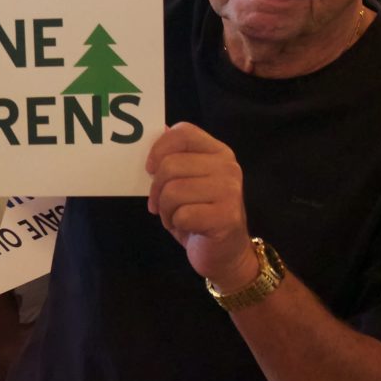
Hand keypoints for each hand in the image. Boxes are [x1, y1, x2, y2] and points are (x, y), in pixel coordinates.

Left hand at [145, 122, 256, 290]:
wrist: (224, 253)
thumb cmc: (198, 213)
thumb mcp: (184, 181)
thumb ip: (174, 157)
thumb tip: (157, 127)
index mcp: (217, 152)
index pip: (183, 132)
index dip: (158, 149)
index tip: (149, 169)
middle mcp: (228, 167)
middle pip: (170, 165)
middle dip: (156, 190)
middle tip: (162, 204)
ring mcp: (230, 191)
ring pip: (173, 191)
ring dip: (165, 209)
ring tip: (177, 216)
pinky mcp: (227, 216)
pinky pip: (182, 214)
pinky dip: (176, 223)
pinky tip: (188, 227)